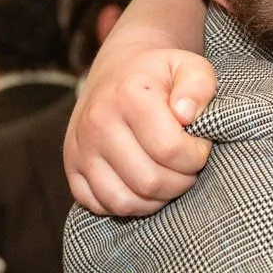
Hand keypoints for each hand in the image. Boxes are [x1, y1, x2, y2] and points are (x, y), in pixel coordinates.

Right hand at [65, 49, 218, 216]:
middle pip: (150, 182)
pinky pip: (101, 206)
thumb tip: (187, 115)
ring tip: (168, 176)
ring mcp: (80, 147)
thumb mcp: (189, 67)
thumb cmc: (160, 75)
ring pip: (125, 202)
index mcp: (128, 96)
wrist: (118, 70)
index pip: (170, 150)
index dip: (196, 156)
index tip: (200, 145)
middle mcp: (97, 123)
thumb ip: (199, 86)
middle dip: (181, 181)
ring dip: (156, 199)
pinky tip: (144, 185)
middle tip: (187, 164)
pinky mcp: (71, 167)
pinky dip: (129, 205)